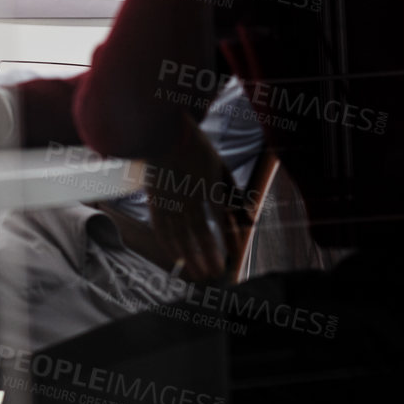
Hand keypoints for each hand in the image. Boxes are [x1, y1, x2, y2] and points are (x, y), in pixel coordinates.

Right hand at [142, 123, 240, 282]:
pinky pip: (160, 224)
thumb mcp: (218, 165)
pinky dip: (167, 242)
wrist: (161, 128)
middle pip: (198, 230)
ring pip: (178, 232)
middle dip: (206, 254)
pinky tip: (174, 254)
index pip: (220, 218)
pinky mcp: (154, 197)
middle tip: (214, 274)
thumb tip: (249, 217)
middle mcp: (187, 194)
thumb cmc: (193, 146)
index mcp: (206, 184)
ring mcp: (168, 196)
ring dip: (188, 255)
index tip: (232, 256)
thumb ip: (233, 191)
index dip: (226, 239)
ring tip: (197, 273)